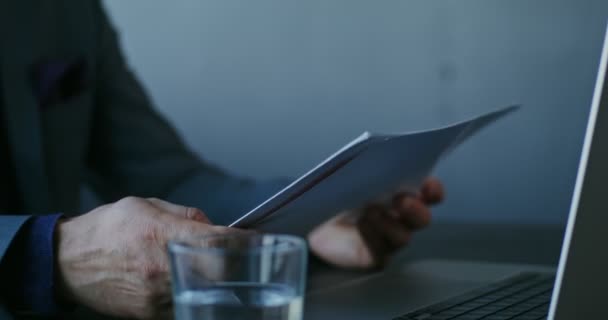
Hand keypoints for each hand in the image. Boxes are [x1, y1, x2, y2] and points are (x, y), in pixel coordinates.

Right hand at [55, 197, 235, 319]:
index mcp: (161, 234)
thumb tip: (214, 226)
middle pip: (219, 271)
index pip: (216, 240)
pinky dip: (195, 294)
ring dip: (217, 280)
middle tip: (244, 257)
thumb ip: (185, 215)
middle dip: (236, 263)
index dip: (243, 240)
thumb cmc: (109, 228)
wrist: (69, 262)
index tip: (257, 238)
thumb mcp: (147, 206)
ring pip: (204, 291)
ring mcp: (156, 295)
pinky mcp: (149, 313)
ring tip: (214, 269)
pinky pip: (184, 304)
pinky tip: (193, 283)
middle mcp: (161, 267)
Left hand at [308, 178, 443, 268]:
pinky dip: (373, 236)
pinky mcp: (374, 256)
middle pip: (422, 218)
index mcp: (402, 192)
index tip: (428, 186)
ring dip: (390, 223)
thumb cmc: (335, 191)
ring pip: (403, 236)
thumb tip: (382, 155)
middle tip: (401, 200)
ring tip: (371, 211)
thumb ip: (370, 165)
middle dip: (416, 208)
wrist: (311, 216)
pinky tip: (362, 225)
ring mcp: (388, 238)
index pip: (429, 193)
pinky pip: (381, 251)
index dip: (433, 190)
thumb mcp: (350, 171)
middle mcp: (400, 217)